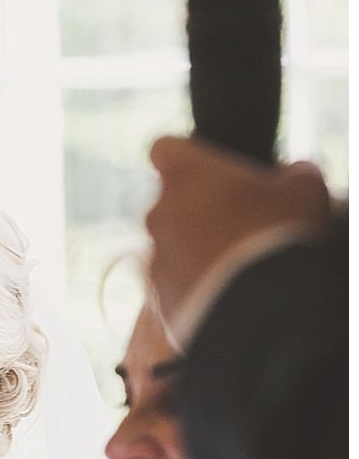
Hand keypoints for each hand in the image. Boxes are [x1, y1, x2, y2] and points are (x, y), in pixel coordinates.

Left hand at [144, 135, 329, 334]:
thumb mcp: (304, 190)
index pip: (166, 148)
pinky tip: (228, 293)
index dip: (187, 155)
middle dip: (200, 208)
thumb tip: (292, 174)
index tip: (209, 166)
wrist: (257, 311)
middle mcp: (158, 213)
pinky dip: (195, 284)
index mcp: (185, 175)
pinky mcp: (158, 297)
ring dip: (196, 248)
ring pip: (172, 244)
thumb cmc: (280, 236)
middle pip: (172, 201)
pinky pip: (174, 282)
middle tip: (241, 222)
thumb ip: (293, 174)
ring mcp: (154, 258)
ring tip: (239, 264)